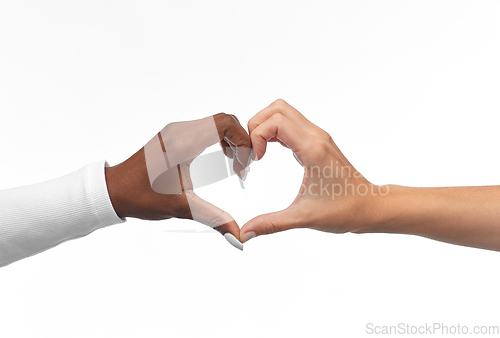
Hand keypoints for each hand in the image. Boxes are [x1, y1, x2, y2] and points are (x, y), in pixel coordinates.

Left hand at [105, 113, 251, 242]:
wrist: (114, 191)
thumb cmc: (141, 197)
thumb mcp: (181, 208)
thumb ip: (214, 219)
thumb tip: (238, 236)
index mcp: (182, 144)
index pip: (224, 124)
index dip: (243, 141)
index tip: (244, 165)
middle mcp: (179, 131)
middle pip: (224, 120)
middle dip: (240, 142)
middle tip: (241, 169)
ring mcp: (176, 130)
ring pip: (216, 122)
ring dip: (231, 141)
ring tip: (233, 165)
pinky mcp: (174, 134)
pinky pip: (206, 127)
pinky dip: (219, 140)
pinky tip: (219, 160)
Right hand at [239, 99, 386, 242]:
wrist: (370, 207)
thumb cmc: (344, 210)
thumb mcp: (303, 218)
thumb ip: (271, 224)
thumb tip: (245, 233)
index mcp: (313, 149)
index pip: (276, 122)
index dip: (257, 136)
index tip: (255, 160)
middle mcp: (316, 137)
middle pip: (277, 108)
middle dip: (256, 125)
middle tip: (252, 152)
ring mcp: (317, 137)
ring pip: (284, 112)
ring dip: (265, 126)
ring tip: (258, 152)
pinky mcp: (317, 142)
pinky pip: (290, 124)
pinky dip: (274, 132)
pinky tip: (268, 153)